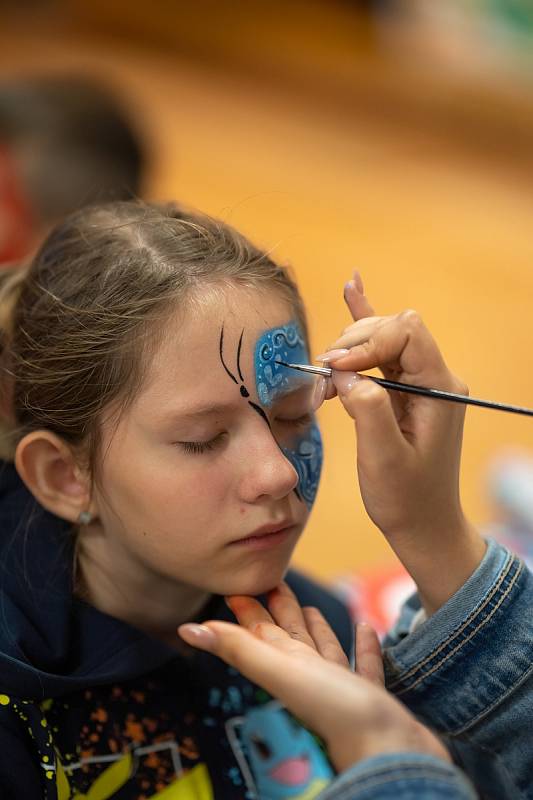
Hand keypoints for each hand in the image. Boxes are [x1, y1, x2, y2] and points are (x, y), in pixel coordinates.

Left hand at [178, 581, 449, 772]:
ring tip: (311, 605)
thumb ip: (239, 649)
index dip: (246, 610)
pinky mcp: (370, 700)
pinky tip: (366, 625)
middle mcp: (309, 678)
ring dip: (316, 628)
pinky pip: (363, 667)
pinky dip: (363, 647)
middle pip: (289, 636)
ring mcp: (340, 691)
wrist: (391, 759)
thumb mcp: (283, 674)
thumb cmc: (337, 716)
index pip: (260, 633)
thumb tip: (187, 630)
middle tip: (272, 580)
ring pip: (323, 651)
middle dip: (279, 609)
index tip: (235, 587)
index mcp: (286, 669)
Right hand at [318, 272, 485, 614]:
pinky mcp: (404, 391)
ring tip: (324, 366)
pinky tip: (353, 288)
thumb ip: (367, 408)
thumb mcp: (384, 458)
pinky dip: (366, 323)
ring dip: (352, 346)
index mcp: (439, 389)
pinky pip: (386, 349)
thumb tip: (343, 371)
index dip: (367, 342)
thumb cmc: (406, 499)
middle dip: (356, 341)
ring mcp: (421, 383)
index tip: (336, 369)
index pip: (406, 334)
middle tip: (324, 372)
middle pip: (394, 329)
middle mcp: (434, 379)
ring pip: (384, 339)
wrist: (423, 525)